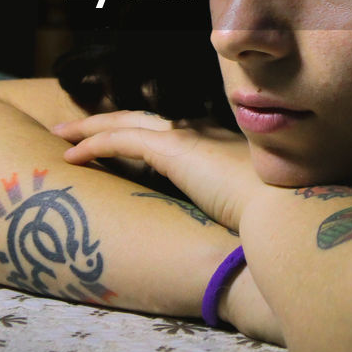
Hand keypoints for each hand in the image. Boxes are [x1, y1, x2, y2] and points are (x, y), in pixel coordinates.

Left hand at [53, 111, 264, 231]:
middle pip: (142, 118)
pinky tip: (71, 155)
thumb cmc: (278, 218)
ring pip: (126, 122)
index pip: (171, 131)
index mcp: (222, 144)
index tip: (120, 140)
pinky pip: (121, 140)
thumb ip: (233, 208)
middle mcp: (204, 132)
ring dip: (90, 127)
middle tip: (74, 129)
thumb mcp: (253, 208)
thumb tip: (224, 233)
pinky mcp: (175, 149)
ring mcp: (189, 137)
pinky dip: (94, 144)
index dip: (141, 131)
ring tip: (62, 136)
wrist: (289, 210)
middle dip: (106, 121)